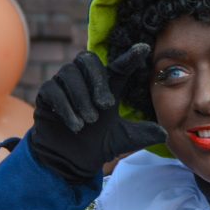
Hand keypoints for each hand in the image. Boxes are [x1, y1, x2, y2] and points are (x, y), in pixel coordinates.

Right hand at [30, 46, 166, 182]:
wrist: (70, 160)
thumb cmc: (98, 144)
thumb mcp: (124, 139)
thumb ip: (142, 134)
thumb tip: (164, 134)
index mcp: (107, 86)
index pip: (119, 66)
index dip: (130, 57)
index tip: (143, 49)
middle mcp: (85, 80)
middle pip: (88, 60)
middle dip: (98, 81)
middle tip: (106, 105)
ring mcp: (64, 84)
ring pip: (69, 73)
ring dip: (81, 97)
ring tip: (89, 122)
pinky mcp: (45, 94)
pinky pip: (53, 90)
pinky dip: (66, 108)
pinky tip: (75, 126)